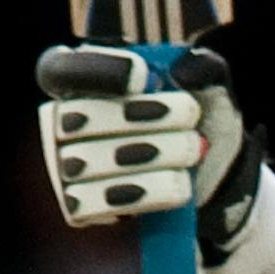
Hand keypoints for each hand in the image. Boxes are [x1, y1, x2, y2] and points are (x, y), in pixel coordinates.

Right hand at [36, 43, 266, 266]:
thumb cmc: (199, 122)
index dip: (95, 71)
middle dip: (139, 118)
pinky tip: (175, 187)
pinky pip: (94, 203)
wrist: (214, 177)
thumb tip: (185, 69)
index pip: (61, 70)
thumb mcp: (210, 89)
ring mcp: (64, 166)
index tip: (142, 77)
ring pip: (86, 162)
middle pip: (79, 117)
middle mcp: (63, 121)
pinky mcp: (78, 205)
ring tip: (192, 152)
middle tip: (190, 118)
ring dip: (148, 157)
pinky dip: (141, 195)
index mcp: (83, 79)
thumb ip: (202, 68)